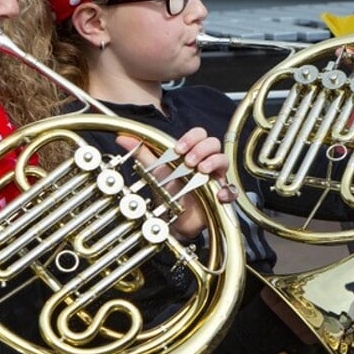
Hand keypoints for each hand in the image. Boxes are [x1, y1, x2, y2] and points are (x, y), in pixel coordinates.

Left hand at [116, 126, 233, 240]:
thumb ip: (141, 153)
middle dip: (201, 149)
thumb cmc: (166, 191)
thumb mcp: (154, 170)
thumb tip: (122, 137)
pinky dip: (226, 191)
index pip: (199, 134)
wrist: (171, 218)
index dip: (191, 137)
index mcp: (190, 153)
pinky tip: (217, 193)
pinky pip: (231, 190)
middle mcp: (204, 162)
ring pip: (224, 161)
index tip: (178, 149)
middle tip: (188, 162)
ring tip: (200, 171)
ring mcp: (213, 178)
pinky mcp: (219, 196)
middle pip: (214, 143)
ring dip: (213, 162)